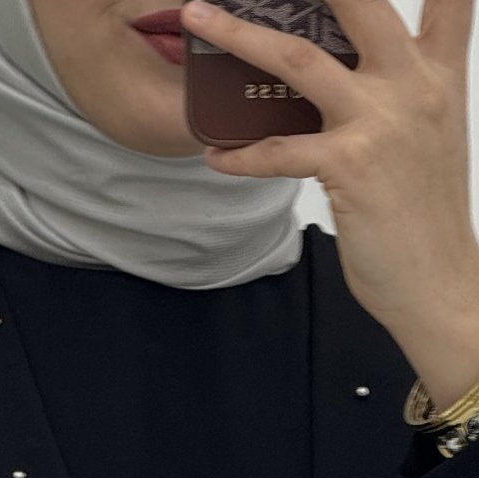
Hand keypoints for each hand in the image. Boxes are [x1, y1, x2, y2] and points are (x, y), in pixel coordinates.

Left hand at [179, 0, 478, 332]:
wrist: (439, 281)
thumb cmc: (423, 218)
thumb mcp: (429, 138)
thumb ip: (402, 95)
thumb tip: (347, 79)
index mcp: (439, 76)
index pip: (447, 2)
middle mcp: (415, 87)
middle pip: (360, 2)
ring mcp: (382, 123)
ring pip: (301, 60)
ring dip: (240, 35)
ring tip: (198, 20)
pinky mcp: (352, 166)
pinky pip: (279, 150)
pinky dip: (241, 155)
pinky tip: (216, 158)